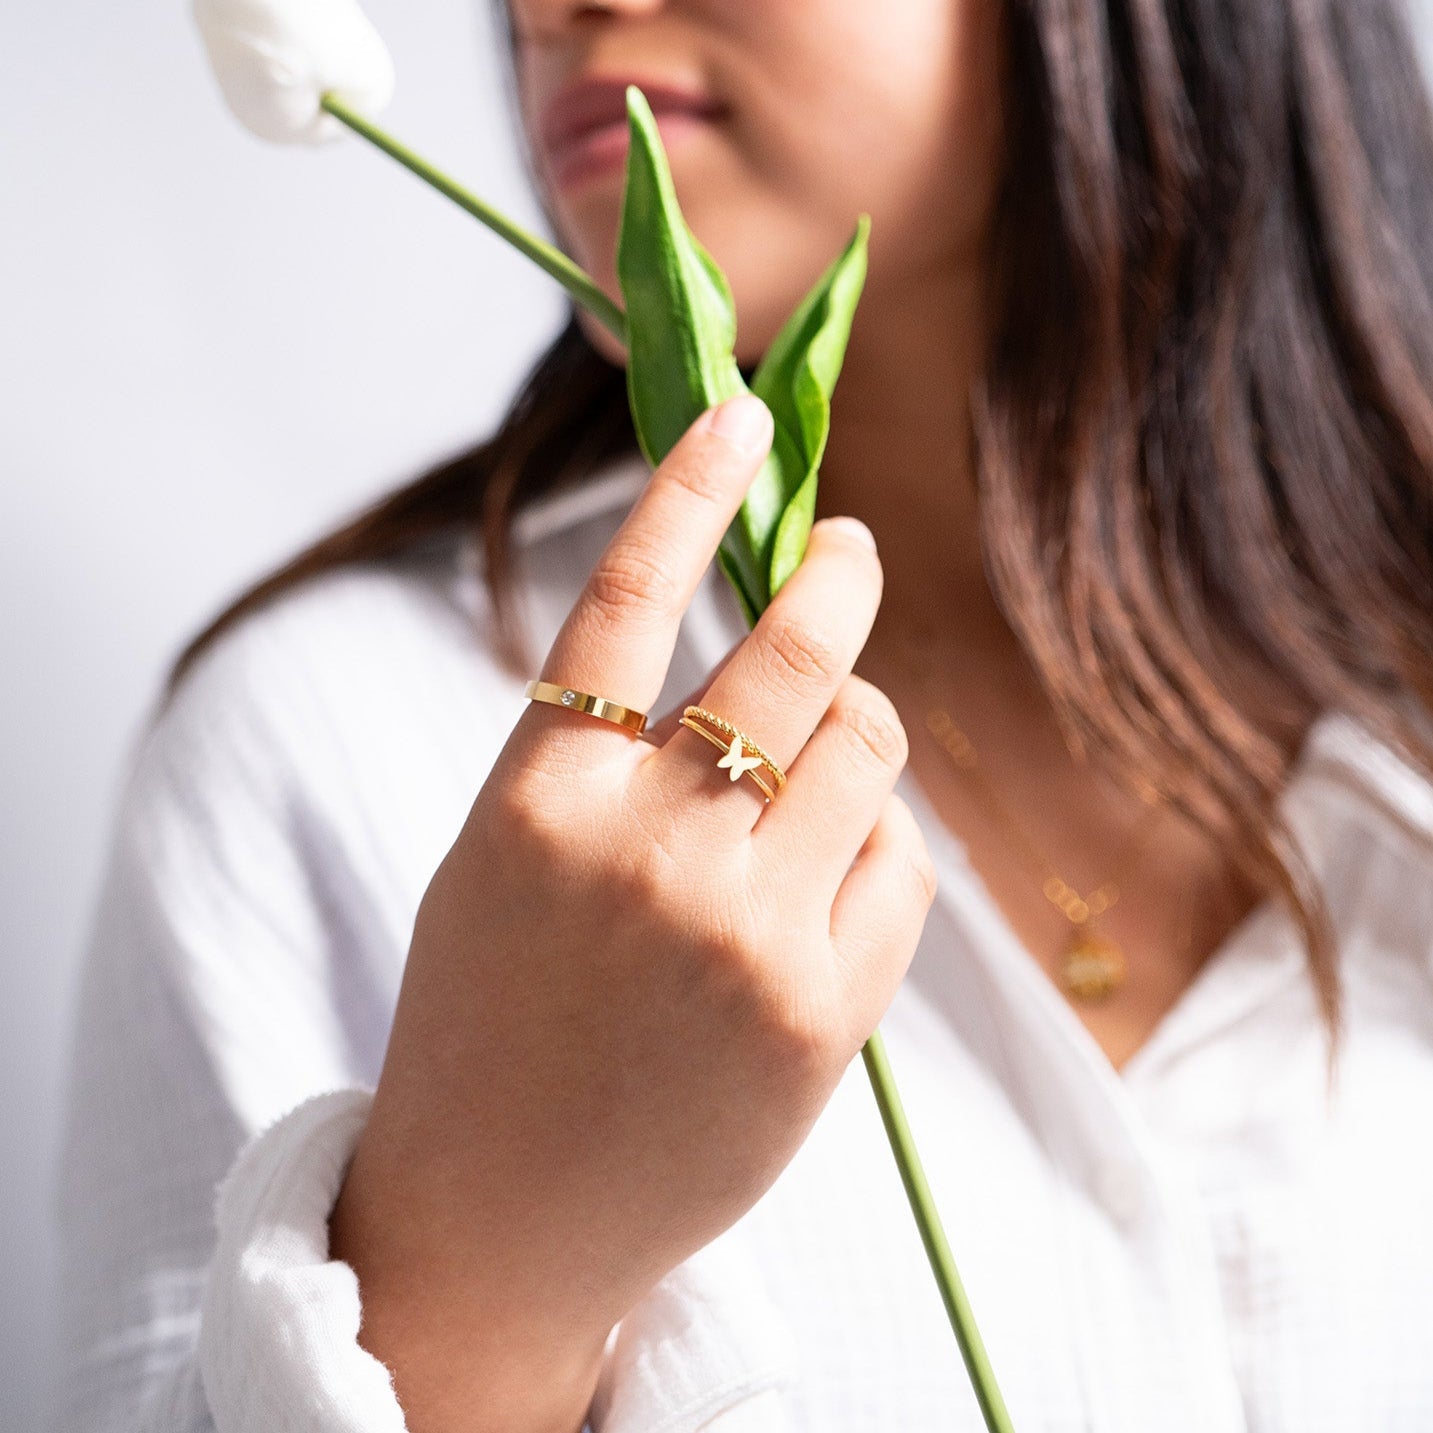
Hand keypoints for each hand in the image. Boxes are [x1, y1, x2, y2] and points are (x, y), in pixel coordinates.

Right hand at [329, 394, 937, 1431]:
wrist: (505, 1212)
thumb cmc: (495, 1016)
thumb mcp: (508, 861)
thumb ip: (601, 755)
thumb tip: (757, 649)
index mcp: (540, 800)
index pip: (623, 598)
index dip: (685, 488)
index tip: (734, 413)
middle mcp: (645, 853)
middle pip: (797, 659)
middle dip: (840, 577)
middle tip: (847, 548)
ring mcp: (744, 934)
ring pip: (870, 747)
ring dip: (862, 722)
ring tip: (826, 751)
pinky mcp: (826, 1014)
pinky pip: (901, 862)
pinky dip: (879, 841)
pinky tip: (829, 877)